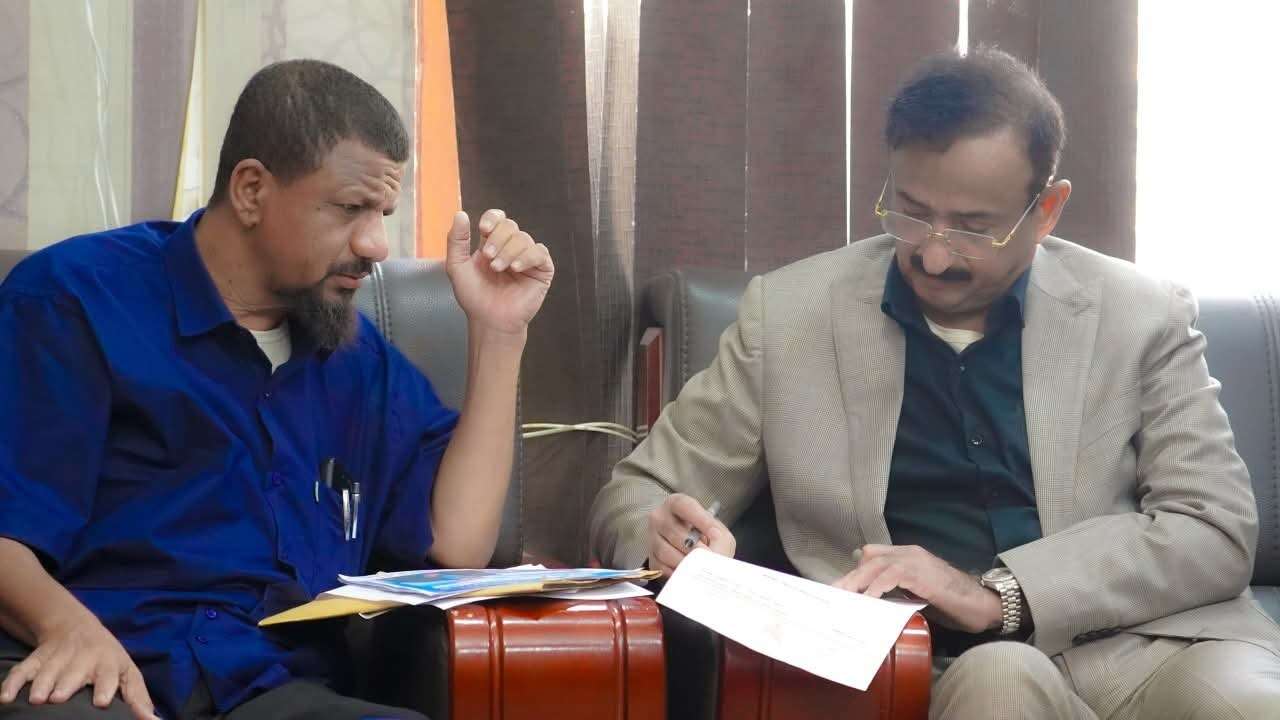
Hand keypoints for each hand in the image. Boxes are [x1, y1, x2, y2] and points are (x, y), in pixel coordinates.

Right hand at [0, 610, 157, 718]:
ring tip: (36, 699)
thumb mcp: (127, 673)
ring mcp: (57, 658)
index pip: (107, 675)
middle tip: (58, 698)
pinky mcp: (37, 659)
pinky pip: (22, 670)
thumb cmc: (107, 659)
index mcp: (107, 664)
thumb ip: (138, 698)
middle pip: (73, 673)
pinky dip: (13, 682)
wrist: (77, 627)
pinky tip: (5, 697)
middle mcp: (82, 659)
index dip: (104, 686)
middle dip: (66, 684)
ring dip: (41, 684)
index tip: (101, 701)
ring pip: (47, 671)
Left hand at [445, 209, 554, 335]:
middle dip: (498, 238)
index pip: (497, 218)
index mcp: (492, 243)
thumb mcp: (457, 266)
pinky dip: (526, 257)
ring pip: (523, 238)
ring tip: (498, 269)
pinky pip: (539, 252)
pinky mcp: (542, 270)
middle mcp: (510, 248)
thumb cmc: (474, 297)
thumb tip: (461, 214)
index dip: (492, 218)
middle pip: (510, 225)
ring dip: (509, 251)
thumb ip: (456, 240)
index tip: (483, 229)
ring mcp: (527, 258)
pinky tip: (515, 268)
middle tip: (489, 258)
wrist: (490, 320)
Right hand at [647, 494, 735, 575]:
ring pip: (665, 551)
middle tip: (707, 556)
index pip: (684, 506)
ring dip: (685, 561)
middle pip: (673, 531)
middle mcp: (660, 518)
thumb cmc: (706, 537)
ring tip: (700, 566)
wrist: (697, 555)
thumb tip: (714, 543)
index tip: (713, 533)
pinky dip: (676, 573)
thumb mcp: (718, 531)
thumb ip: (719, 535)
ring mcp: (653, 539)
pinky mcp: (652, 560)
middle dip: (693, 546)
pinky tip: (688, 574)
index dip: (699, 519)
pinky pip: (661, 567)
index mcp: (676, 505)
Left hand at [832, 544, 1001, 633]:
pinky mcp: (926, 576)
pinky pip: (896, 576)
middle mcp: (911, 554)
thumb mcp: (918, 594)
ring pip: (879, 565)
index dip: (854, 571)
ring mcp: (919, 563)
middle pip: (871, 559)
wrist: (985, 605)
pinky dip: (879, 586)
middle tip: (833, 594)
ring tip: (845, 597)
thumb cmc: (953, 603)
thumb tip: (871, 602)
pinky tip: (869, 599)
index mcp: (908, 556)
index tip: (838, 588)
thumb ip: (897, 591)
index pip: (873, 556)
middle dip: (850, 577)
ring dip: (859, 582)